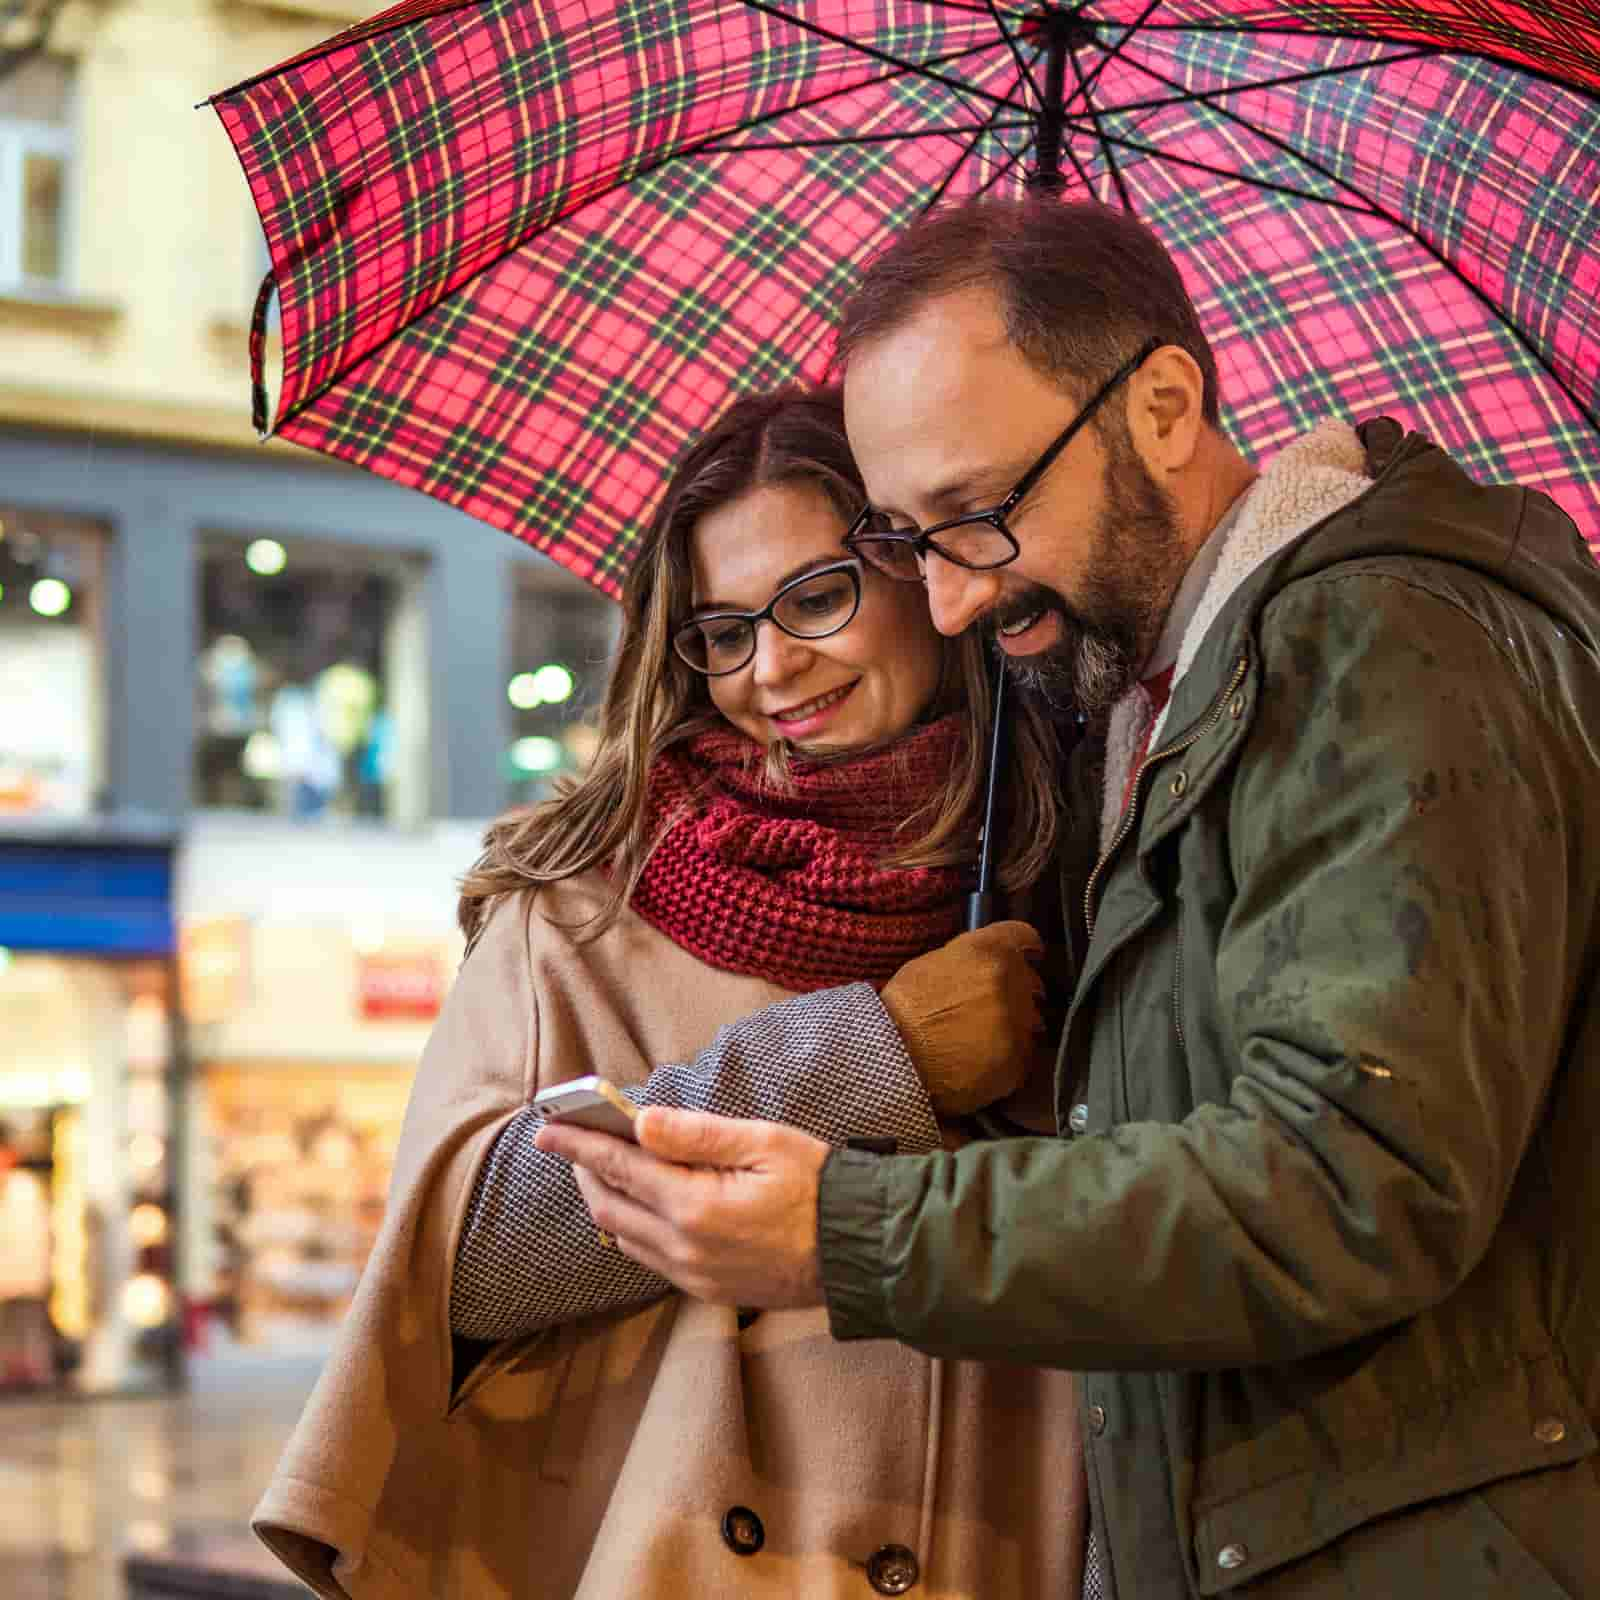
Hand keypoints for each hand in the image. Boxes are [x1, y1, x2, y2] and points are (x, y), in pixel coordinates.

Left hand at [535, 1108, 829, 1308]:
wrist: (856, 1250)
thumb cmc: (817, 1187)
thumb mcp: (764, 1143)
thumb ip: (697, 1135)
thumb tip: (641, 1122)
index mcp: (696, 1206)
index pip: (618, 1168)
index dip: (578, 1145)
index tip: (548, 1127)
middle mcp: (685, 1247)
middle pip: (607, 1208)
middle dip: (584, 1171)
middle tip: (573, 1140)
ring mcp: (693, 1274)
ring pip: (623, 1238)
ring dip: (606, 1200)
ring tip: (605, 1165)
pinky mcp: (705, 1289)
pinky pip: (649, 1258)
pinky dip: (632, 1226)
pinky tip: (643, 1203)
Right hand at [880, 919, 1044, 1115]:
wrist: (895, 1058)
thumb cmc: (903, 1010)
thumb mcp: (932, 962)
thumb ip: (970, 957)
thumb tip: (986, 962)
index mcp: (989, 951)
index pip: (1025, 937)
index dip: (1025, 948)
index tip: (1027, 954)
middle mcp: (1012, 983)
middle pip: (1031, 981)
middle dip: (1017, 991)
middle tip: (989, 1005)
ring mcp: (1018, 1024)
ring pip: (1031, 1020)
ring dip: (1015, 1024)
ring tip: (981, 1037)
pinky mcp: (1018, 1061)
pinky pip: (1023, 1055)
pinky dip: (1008, 1056)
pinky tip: (981, 1060)